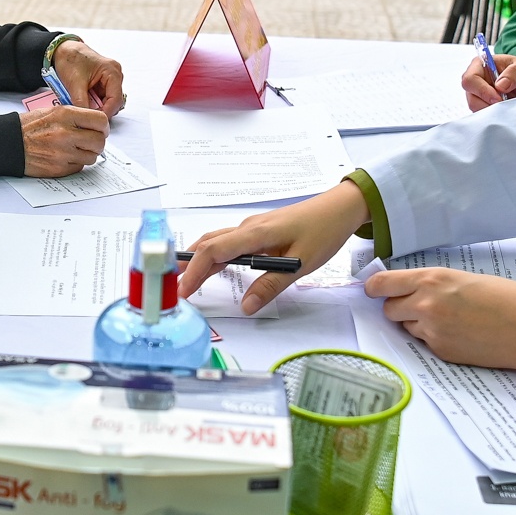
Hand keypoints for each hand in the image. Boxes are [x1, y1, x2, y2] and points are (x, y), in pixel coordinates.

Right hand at [20, 105, 107, 175]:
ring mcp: (63, 153)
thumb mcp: (52, 111)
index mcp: (65, 115)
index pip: (100, 120)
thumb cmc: (28, 127)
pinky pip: (79, 167)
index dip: (104, 127)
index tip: (101, 129)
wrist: (9, 143)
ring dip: (87, 154)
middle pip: (99, 141)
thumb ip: (75, 116)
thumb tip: (94, 124)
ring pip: (92, 157)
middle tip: (91, 142)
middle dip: (98, 142)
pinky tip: (65, 156)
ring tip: (76, 149)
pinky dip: (76, 163)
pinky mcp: (59, 168)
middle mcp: (65, 133)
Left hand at [50, 39, 125, 114]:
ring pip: (106, 101)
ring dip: (95, 106)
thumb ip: (81, 102)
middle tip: (87, 117)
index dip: (106, 113)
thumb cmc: (70, 58)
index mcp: (112, 72)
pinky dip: (92, 102)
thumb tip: (85, 117)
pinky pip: (100, 98)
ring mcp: (109, 80)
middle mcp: (114, 75)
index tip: (95, 121)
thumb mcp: (75, 83)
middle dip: (100, 110)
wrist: (62, 50)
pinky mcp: (102, 83)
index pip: (116, 100)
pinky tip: (82, 102)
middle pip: (113, 102)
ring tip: (82, 107)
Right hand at [181, 180, 370, 314]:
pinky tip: (213, 268)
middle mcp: (249, 227)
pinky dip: (215, 255)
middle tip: (176, 289)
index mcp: (257, 232)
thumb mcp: (300, 264)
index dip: (196, 270)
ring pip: (217, 241)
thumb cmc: (323, 231)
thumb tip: (246, 307)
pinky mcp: (258, 230)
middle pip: (209, 244)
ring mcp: (252, 227)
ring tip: (187, 281)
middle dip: (190, 266)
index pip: (215, 250)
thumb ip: (270, 286)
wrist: (339, 207)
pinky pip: (229, 242)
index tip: (183, 290)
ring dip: (200, 260)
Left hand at [370, 267, 515, 373]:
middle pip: (389, 309)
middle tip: (419, 306)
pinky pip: (425, 343)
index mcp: (432, 280)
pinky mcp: (441, 352)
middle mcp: (425, 305)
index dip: (375, 288)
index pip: (382, 284)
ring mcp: (432, 332)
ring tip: (449, 320)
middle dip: (399, 307)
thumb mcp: (466, 279)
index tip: (373, 290)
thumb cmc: (510, 299)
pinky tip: (460, 334)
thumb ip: (435, 284)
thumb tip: (414, 291)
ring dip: (416, 324)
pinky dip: (434, 339)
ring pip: (406, 327)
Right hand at [460, 54, 515, 110]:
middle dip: (487, 103)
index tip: (498, 98)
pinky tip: (504, 110)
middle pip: (471, 96)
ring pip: (475, 107)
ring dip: (491, 110)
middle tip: (504, 104)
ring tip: (507, 106)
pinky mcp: (482, 104)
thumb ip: (515, 73)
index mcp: (481, 64)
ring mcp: (477, 93)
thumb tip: (500, 85)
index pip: (470, 79)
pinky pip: (481, 113)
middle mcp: (476, 78)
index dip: (482, 91)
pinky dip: (493, 115)